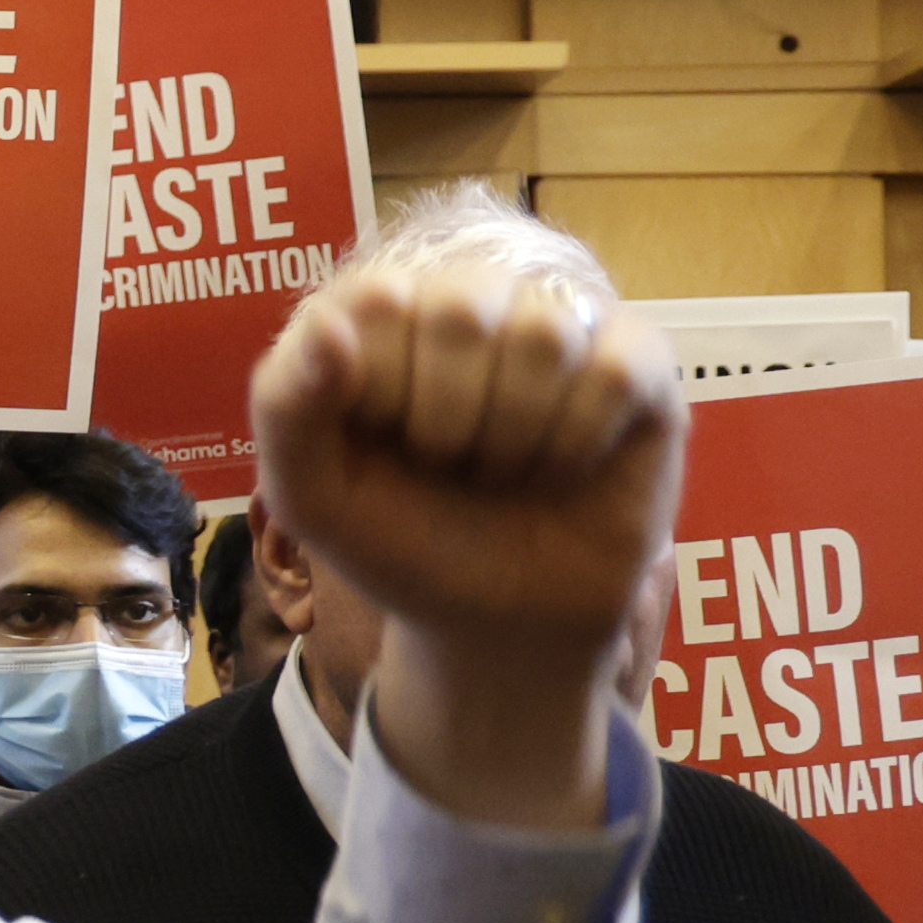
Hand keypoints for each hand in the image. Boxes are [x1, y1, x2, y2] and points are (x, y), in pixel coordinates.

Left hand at [250, 254, 680, 834]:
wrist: (501, 623)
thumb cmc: (403, 544)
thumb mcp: (312, 495)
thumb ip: (286, 406)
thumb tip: (328, 326)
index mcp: (381, 314)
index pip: (376, 298)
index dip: (379, 393)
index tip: (383, 444)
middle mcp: (470, 299)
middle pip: (463, 307)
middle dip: (447, 420)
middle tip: (451, 465)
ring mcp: (559, 323)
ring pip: (544, 333)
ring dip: (515, 435)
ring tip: (506, 468)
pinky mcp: (636, 362)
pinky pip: (616, 368)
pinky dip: (580, 440)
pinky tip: (567, 465)